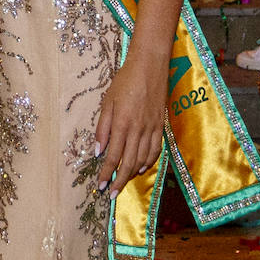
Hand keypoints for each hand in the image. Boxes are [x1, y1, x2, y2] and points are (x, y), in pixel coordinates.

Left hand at [94, 57, 165, 194]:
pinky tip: (141, 168)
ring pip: (143, 159)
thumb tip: (98, 151)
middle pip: (129, 163)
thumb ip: (102, 128)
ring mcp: (151, 128)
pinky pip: (155, 150)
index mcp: (122, 124)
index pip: (113, 156)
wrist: (150, 66)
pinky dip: (148, 162)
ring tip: (123, 183)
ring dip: (132, 174)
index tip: (101, 185)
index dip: (107, 173)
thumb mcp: (107, 101)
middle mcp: (138, 129)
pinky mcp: (160, 125)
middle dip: (119, 181)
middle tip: (112, 194)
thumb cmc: (125, 80)